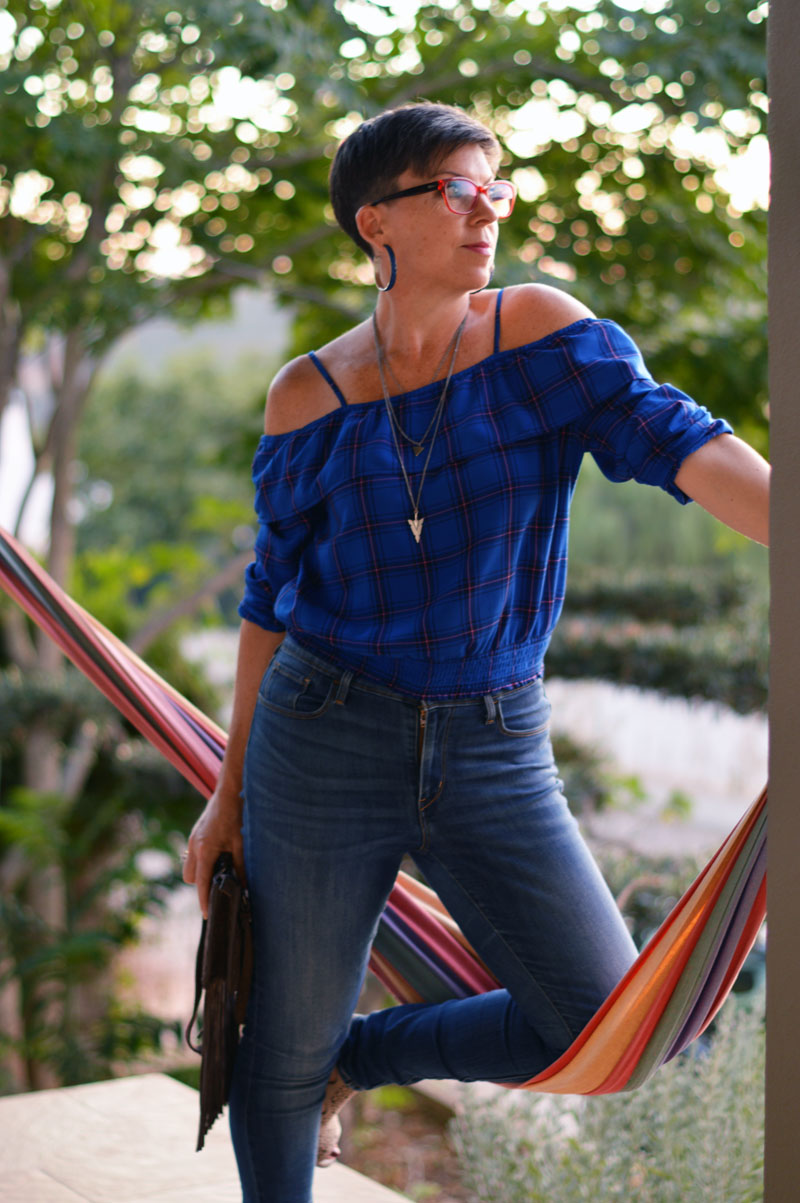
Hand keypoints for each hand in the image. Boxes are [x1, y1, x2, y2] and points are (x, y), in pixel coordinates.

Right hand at [182, 788, 244, 917]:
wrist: (229, 791)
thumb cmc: (237, 815)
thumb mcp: (241, 843)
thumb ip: (241, 866)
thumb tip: (245, 887)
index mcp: (205, 849)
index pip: (200, 882)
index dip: (203, 900)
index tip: (207, 914)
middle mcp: (194, 845)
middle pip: (189, 877)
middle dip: (200, 884)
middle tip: (218, 884)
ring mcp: (192, 838)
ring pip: (189, 866)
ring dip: (200, 871)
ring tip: (219, 868)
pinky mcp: (195, 833)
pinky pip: (193, 854)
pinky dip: (202, 859)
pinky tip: (219, 854)